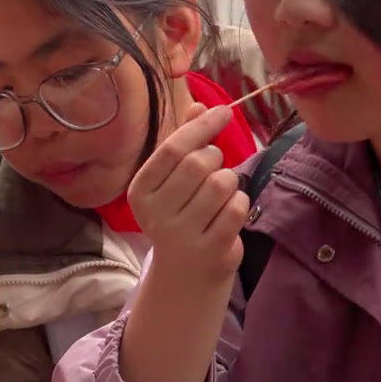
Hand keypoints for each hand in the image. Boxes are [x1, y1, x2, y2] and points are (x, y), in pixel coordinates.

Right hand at [127, 103, 248, 285]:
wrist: (183, 276)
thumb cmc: (179, 217)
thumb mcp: (171, 181)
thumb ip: (183, 142)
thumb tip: (199, 106)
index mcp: (141, 192)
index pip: (173, 149)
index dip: (202, 126)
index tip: (223, 112)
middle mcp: (156, 214)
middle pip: (200, 163)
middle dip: (216, 159)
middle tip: (213, 171)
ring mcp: (182, 235)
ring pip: (222, 183)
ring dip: (229, 182)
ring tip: (219, 195)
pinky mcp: (210, 250)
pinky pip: (237, 207)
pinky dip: (239, 203)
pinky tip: (228, 213)